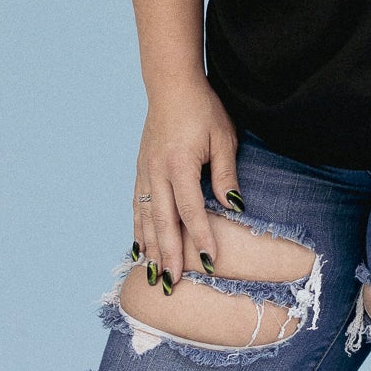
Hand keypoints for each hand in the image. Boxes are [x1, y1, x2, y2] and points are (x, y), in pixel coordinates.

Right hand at [134, 77, 239, 285]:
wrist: (171, 85)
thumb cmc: (203, 109)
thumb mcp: (223, 138)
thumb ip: (226, 174)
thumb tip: (234, 207)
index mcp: (179, 164)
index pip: (190, 211)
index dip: (200, 238)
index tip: (208, 263)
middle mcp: (156, 172)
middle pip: (162, 222)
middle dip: (168, 255)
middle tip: (172, 284)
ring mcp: (144, 171)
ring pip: (145, 217)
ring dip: (150, 248)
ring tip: (154, 275)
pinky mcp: (140, 169)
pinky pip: (136, 205)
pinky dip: (138, 228)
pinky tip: (140, 247)